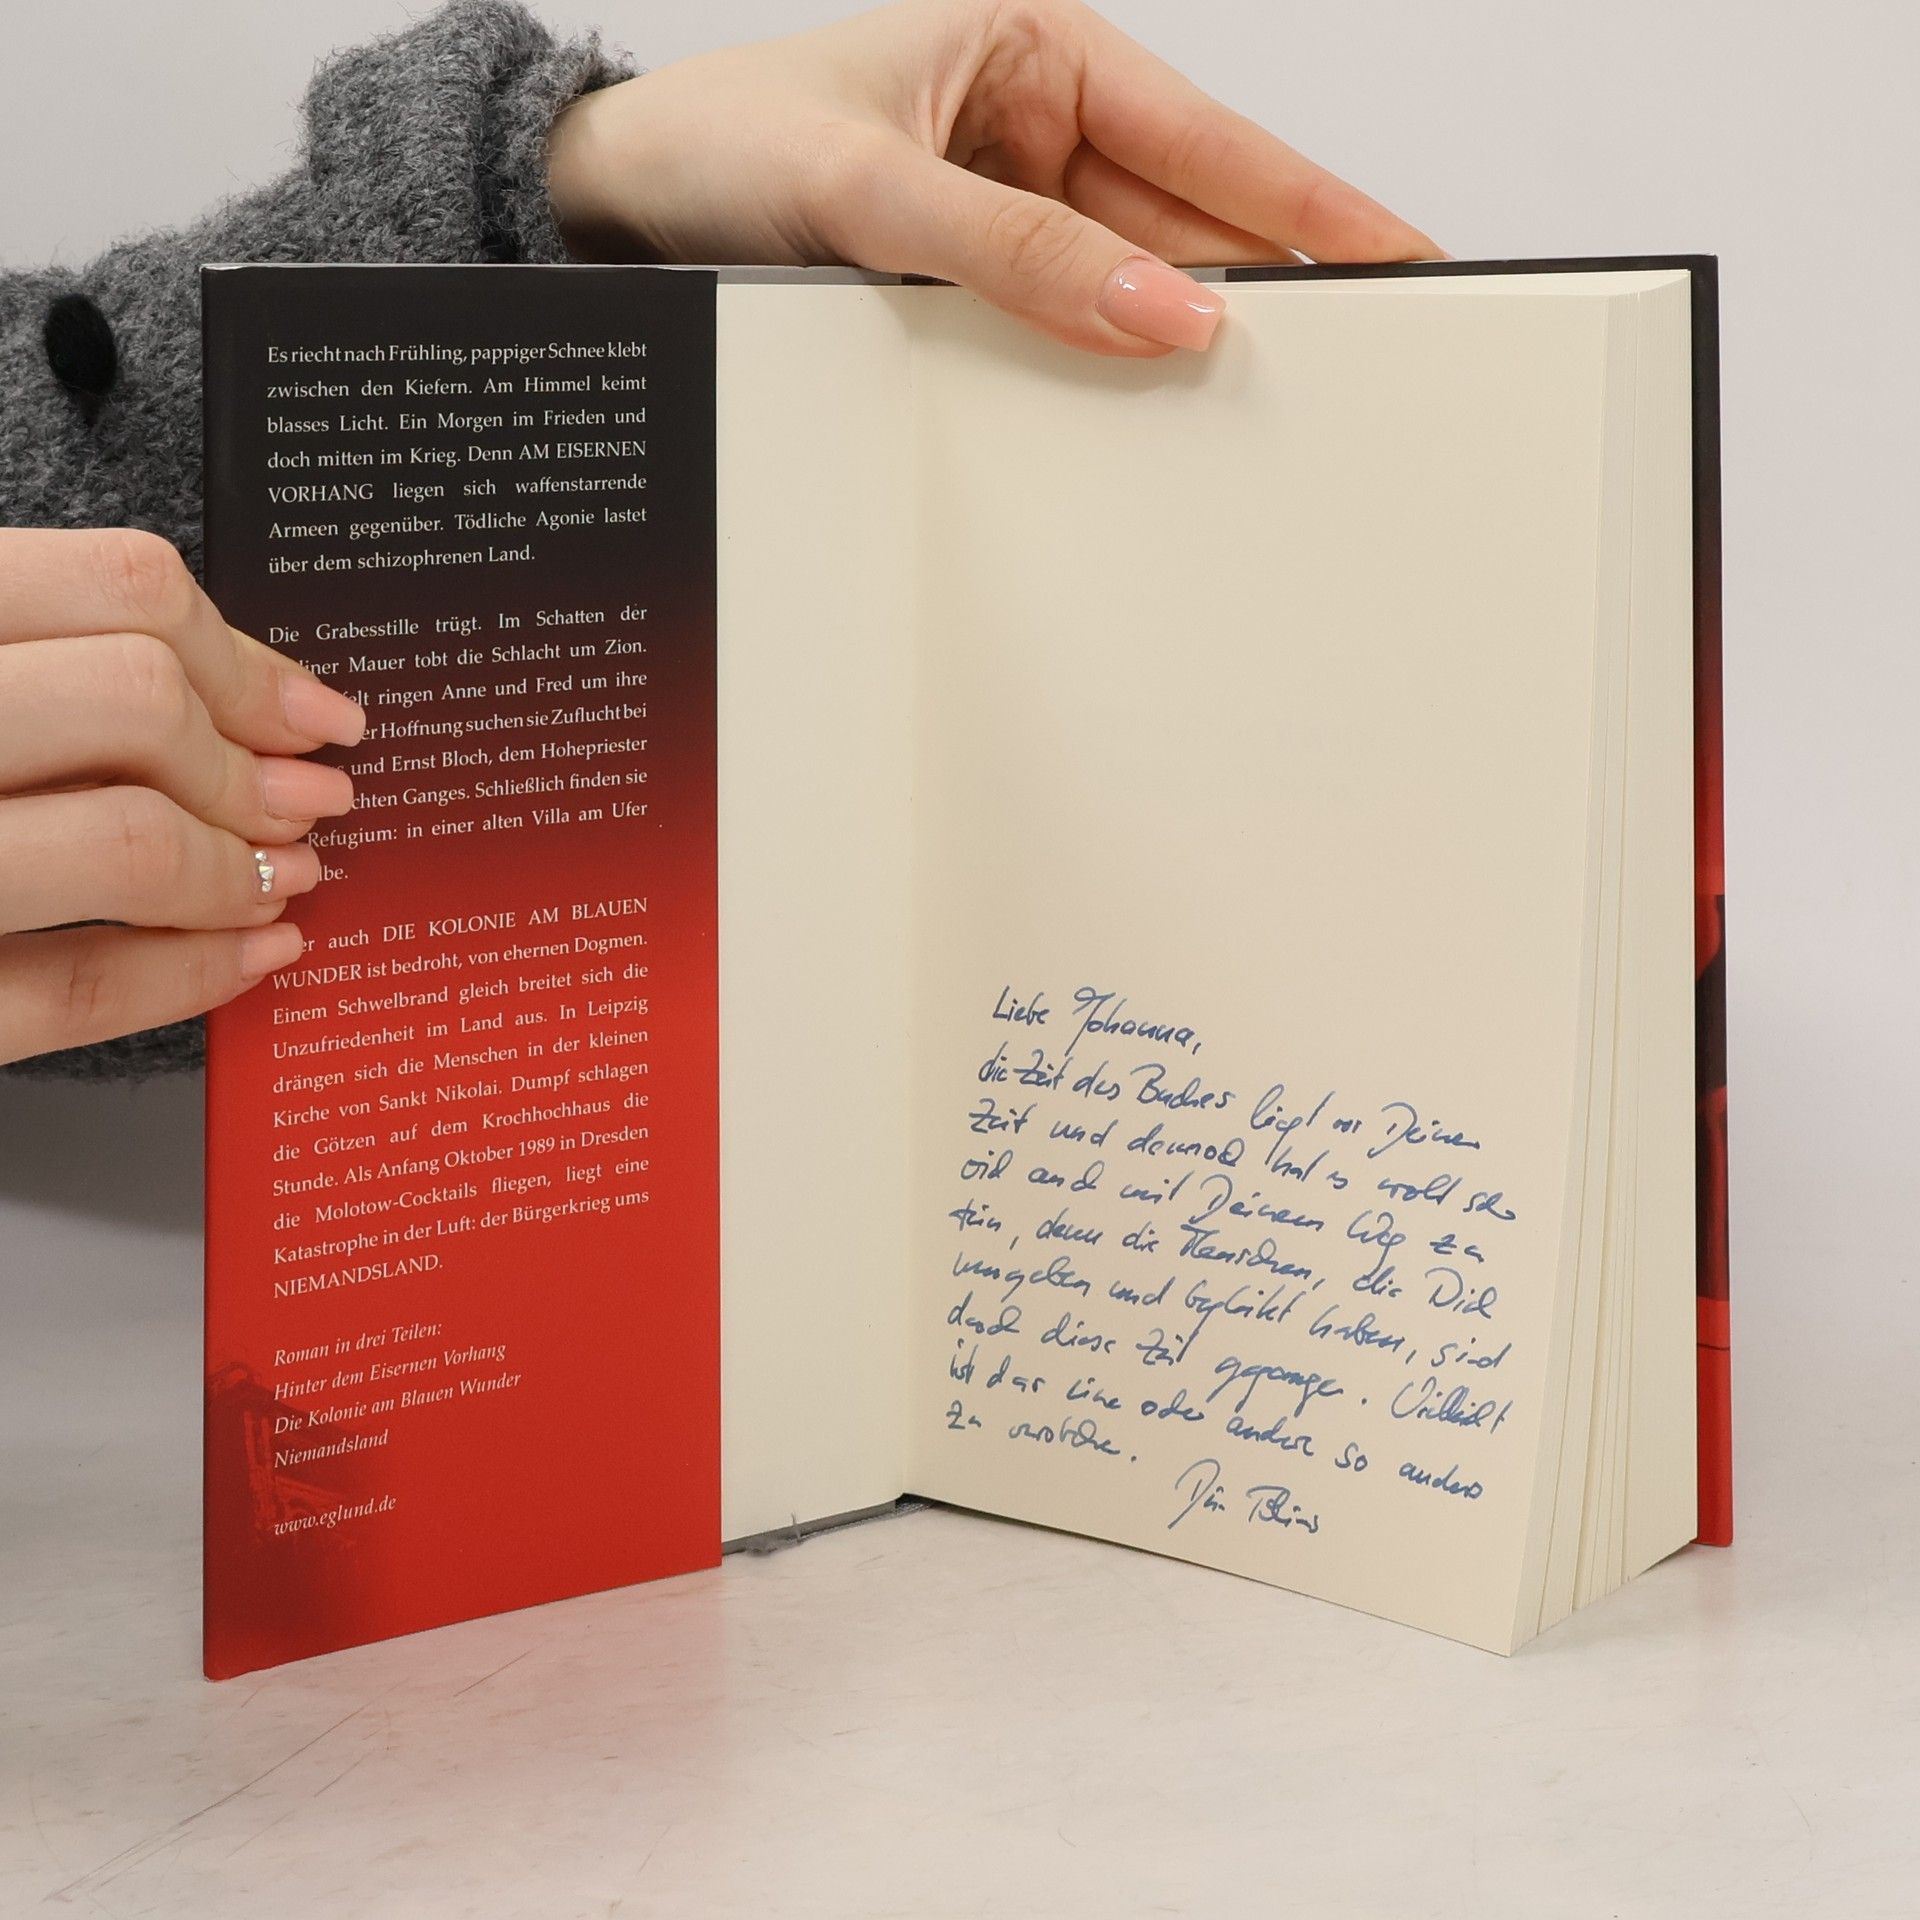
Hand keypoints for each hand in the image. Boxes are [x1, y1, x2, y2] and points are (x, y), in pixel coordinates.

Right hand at [0, 527, 365, 1065]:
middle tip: (306, 800)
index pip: (112, 585)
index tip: (305, 708)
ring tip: (282, 875)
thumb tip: (236, 691)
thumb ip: (33, 659)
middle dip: (253, 766)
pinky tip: (252, 953)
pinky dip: (195, 972)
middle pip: (137, 702)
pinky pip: (78, 989)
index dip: (243, 654)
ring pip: (126, 840)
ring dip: (241, 867)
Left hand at [547, 0, 1439, 356]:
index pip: (1208, 140)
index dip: (1313, 209)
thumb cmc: (715, 144)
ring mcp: (1009, 213)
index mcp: (1036, 51)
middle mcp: (1036, 128)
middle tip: (1360, 368)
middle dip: (1263, 292)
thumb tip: (1158, 312)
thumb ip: (1014, 254)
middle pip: (1186, 222)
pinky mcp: (971, 284)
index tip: (1405, 262)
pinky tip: (1141, 420)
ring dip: (1178, 348)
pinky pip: (1061, 329)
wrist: (608, 205)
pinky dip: (1099, 371)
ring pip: (1128, 286)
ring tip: (1264, 415)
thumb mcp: (866, 190)